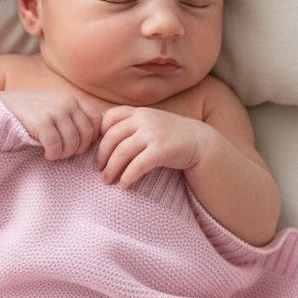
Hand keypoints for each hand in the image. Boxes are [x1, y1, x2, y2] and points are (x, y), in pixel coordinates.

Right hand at [0, 90, 101, 160]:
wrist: (1, 107)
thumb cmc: (30, 113)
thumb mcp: (55, 108)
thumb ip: (73, 117)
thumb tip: (95, 138)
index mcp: (72, 98)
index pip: (97, 120)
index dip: (91, 137)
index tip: (79, 145)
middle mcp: (66, 102)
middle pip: (86, 135)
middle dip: (77, 149)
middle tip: (64, 152)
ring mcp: (54, 111)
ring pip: (73, 143)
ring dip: (64, 154)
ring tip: (54, 153)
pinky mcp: (41, 122)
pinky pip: (56, 147)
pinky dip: (53, 155)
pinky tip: (46, 153)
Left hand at [94, 106, 210, 187]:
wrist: (201, 142)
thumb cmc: (172, 136)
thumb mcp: (152, 123)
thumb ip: (133, 126)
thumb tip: (104, 139)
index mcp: (140, 112)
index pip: (111, 117)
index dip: (100, 133)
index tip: (98, 148)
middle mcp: (145, 119)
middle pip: (112, 137)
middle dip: (101, 155)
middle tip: (97, 169)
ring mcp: (153, 134)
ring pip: (122, 152)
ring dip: (111, 169)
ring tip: (106, 180)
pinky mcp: (161, 150)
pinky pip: (137, 165)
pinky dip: (127, 177)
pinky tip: (124, 185)